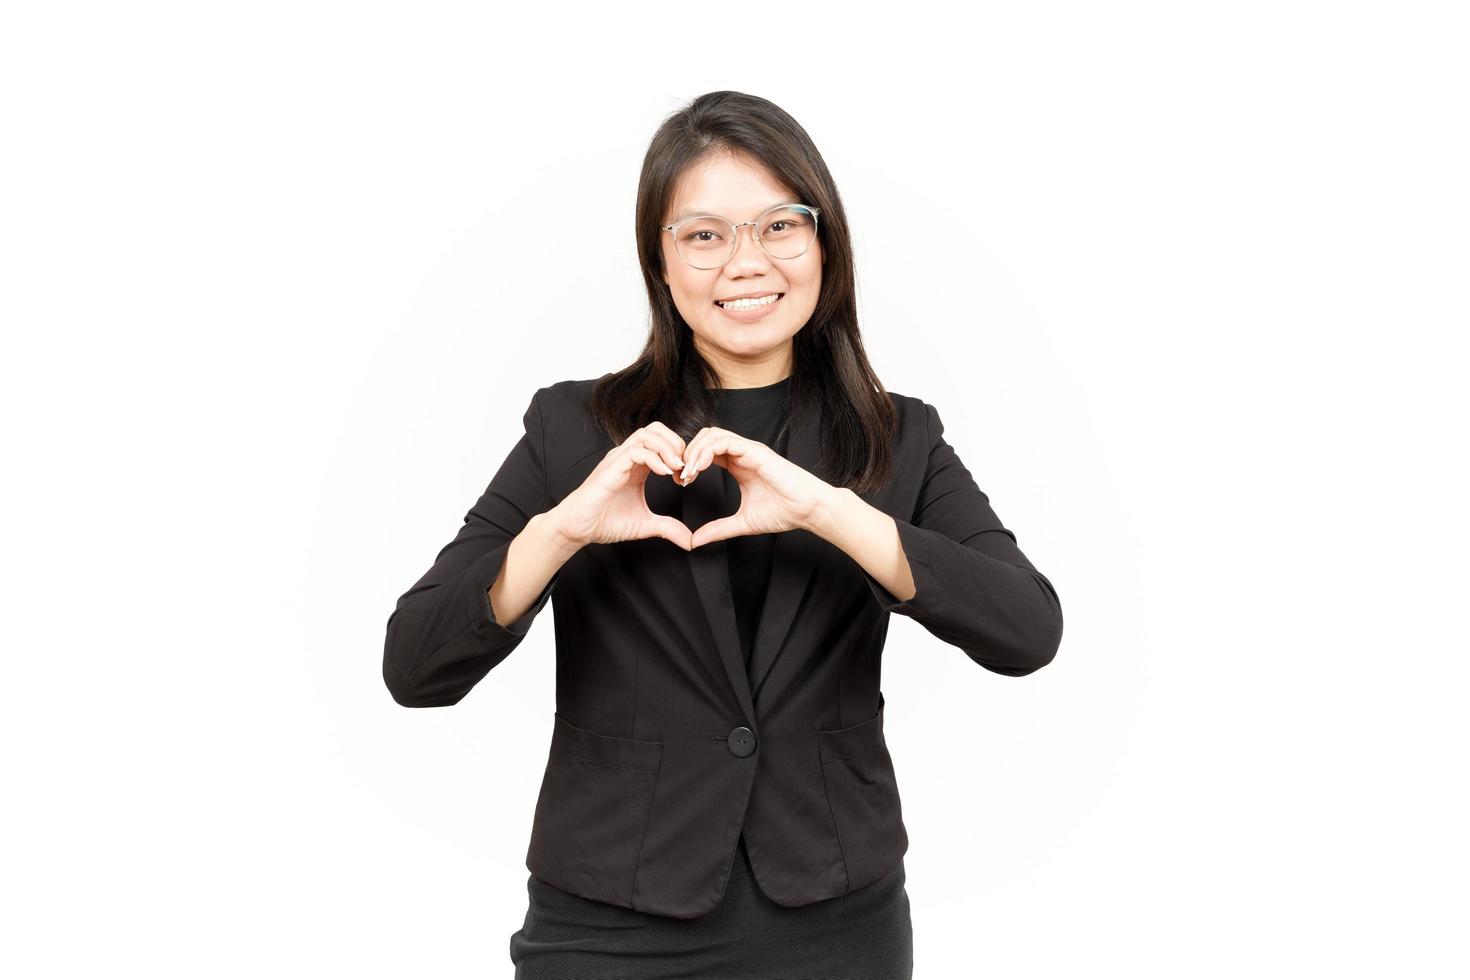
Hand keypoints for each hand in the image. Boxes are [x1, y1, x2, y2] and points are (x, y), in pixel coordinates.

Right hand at [549, 422, 694, 550]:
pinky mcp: (611, 467)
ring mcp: (618, 459)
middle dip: (676, 443)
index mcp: (637, 465)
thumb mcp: (645, 525)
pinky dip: (655, 458)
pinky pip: (636, 450)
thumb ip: (668, 528)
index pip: (662, 441)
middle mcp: (627, 457)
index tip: (685, 477)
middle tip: (684, 467)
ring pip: (647, 434)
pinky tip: (664, 473)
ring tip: (676, 469)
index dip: (680, 454)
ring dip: (667, 448)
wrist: (578, 528)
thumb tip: (689, 541)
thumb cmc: (604, 522)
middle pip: (656, 429)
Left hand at [677, 426, 835, 547]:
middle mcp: (742, 453)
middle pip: (704, 437)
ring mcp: (749, 450)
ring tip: (687, 473)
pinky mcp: (756, 451)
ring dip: (694, 451)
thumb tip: (695, 541)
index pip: (706, 452)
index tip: (681, 482)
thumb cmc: (784, 513)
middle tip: (680, 477)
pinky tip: (699, 469)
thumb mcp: (742, 523)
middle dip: (687, 453)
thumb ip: (718, 529)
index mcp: (738, 465)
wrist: (809, 510)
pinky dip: (707, 451)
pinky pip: (725, 441)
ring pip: (711, 434)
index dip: (689, 463)